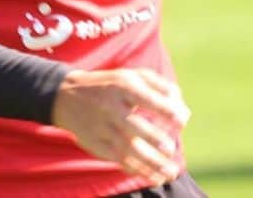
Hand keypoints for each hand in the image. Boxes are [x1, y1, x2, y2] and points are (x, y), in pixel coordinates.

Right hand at [51, 68, 189, 185]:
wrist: (69, 96)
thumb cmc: (112, 85)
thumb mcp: (132, 76)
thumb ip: (161, 88)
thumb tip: (183, 111)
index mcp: (122, 86)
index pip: (145, 98)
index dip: (164, 110)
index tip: (181, 121)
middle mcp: (112, 108)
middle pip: (134, 125)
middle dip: (154, 138)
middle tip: (170, 148)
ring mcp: (103, 128)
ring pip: (128, 149)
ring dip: (151, 163)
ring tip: (172, 172)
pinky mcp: (98, 146)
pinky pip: (120, 160)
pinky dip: (139, 170)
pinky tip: (156, 177)